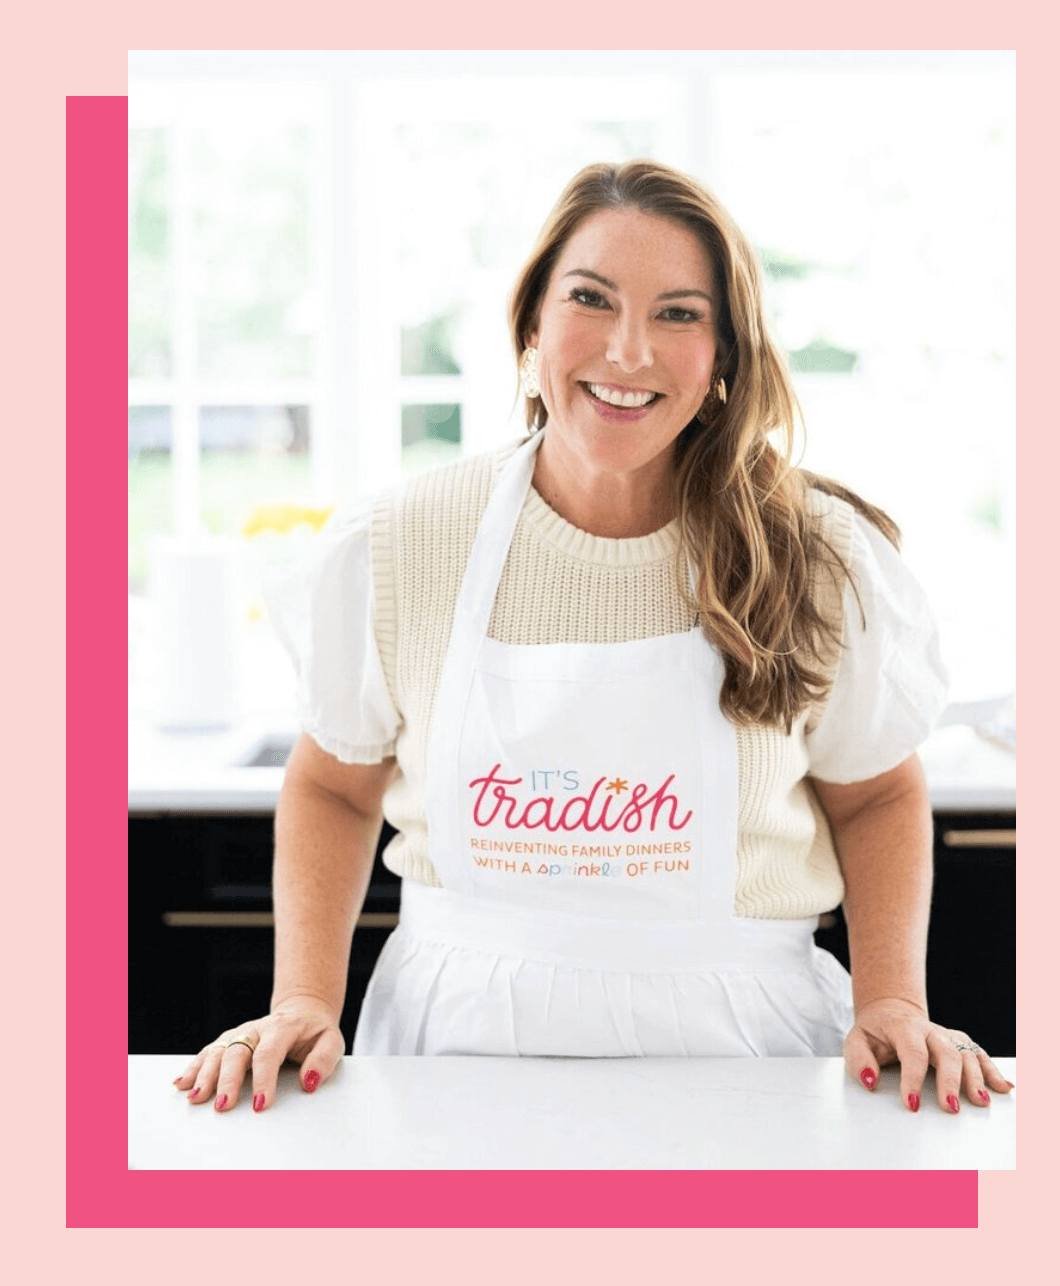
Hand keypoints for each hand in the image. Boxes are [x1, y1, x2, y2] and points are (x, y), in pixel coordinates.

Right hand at [171, 997, 344, 1112]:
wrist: (303, 1012)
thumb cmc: (316, 1032)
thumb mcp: (332, 1041)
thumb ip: (323, 1060)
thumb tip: (309, 1082)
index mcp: (283, 1027)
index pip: (269, 1053)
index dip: (264, 1079)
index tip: (262, 1104)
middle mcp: (257, 1028)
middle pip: (237, 1052)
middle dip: (228, 1080)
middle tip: (223, 1105)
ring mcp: (241, 1033)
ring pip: (218, 1051)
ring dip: (205, 1074)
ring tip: (196, 1098)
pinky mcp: (230, 1039)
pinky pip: (209, 1051)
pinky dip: (194, 1067)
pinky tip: (182, 1083)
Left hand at [844, 997, 1014, 1113]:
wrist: (890, 1012)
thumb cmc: (874, 1032)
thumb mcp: (856, 1041)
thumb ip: (859, 1060)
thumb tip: (869, 1080)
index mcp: (904, 1027)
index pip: (912, 1053)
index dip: (912, 1079)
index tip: (911, 1105)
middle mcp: (930, 1030)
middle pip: (947, 1053)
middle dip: (950, 1081)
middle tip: (950, 1108)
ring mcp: (947, 1035)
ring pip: (966, 1053)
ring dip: (976, 1077)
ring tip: (980, 1101)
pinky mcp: (958, 1042)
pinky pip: (978, 1054)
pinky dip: (992, 1070)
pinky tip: (1003, 1088)